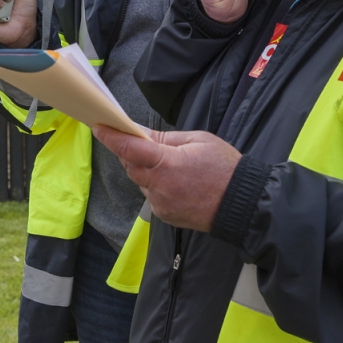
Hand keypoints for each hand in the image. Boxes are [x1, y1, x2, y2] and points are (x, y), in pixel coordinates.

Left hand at [92, 125, 240, 231]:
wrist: (243, 204)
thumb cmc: (225, 167)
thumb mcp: (198, 140)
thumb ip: (166, 138)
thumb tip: (142, 133)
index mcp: (167, 164)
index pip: (130, 149)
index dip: (111, 137)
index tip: (98, 127)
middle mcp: (159, 186)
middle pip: (131, 166)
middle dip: (131, 153)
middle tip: (140, 142)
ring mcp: (161, 204)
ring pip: (141, 182)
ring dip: (145, 170)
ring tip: (168, 163)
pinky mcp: (165, 215)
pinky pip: (151, 195)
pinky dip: (155, 185)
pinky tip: (174, 181)